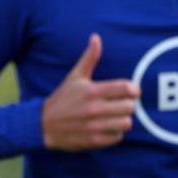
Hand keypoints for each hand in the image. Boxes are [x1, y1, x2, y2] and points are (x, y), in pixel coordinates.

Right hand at [41, 33, 140, 150]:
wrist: (43, 125)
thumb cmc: (63, 98)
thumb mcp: (75, 76)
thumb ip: (89, 58)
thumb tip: (96, 37)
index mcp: (92, 91)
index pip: (126, 88)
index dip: (133, 89)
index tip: (130, 91)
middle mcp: (94, 109)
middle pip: (130, 107)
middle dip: (128, 105)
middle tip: (120, 104)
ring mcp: (94, 126)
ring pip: (126, 123)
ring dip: (122, 119)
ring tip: (114, 116)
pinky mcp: (94, 140)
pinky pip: (118, 137)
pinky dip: (115, 133)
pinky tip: (106, 127)